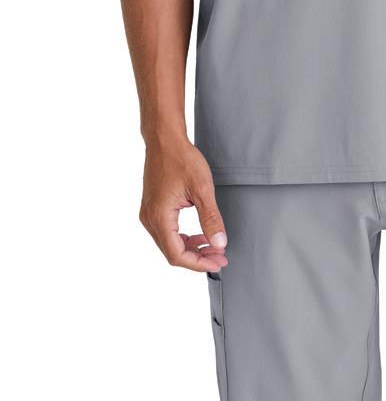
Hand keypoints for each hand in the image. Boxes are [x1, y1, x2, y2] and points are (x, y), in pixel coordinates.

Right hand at [139, 136, 228, 271]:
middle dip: (198, 258)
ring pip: (169, 243)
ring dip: (191, 248)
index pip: (177, 255)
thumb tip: (219, 243)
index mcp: (159, 218)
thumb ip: (211, 218)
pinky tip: (198, 234)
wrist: (164, 139)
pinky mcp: (152, 207)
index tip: (218, 261)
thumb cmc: (181, 159)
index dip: (199, 263)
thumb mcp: (202, 189)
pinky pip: (166, 231)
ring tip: (212, 246)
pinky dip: (183, 237)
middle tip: (220, 257)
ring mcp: (148, 213)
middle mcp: (149, 219)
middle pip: (172, 252)